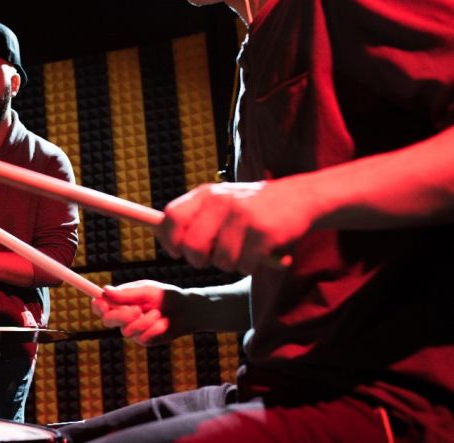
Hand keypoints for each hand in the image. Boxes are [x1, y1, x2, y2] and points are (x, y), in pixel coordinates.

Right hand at [91, 280, 187, 345]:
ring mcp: (132, 330)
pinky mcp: (143, 340)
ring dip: (144, 321)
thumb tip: (105, 291)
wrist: (186, 311)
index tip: (104, 304)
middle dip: (121, 316)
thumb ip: (127, 293)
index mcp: (120, 301)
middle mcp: (122, 317)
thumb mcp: (147, 290)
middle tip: (137, 310)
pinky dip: (154, 328)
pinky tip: (164, 323)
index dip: (98, 306)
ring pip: (126, 331)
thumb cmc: (165, 296)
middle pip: (107, 321)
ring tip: (158, 313)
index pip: (100, 306)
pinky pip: (142, 338)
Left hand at [156, 180, 312, 273]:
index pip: (171, 217)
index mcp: (206, 194)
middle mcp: (221, 202)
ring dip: (230, 264)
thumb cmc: (251, 207)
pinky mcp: (264, 232)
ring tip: (242, 251)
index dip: (169, 240)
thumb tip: (160, 235)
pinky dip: (250, 266)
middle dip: (199, 261)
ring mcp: (243, 216)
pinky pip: (244, 265)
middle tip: (212, 258)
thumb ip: (193, 217)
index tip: (176, 251)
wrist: (298, 197)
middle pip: (192, 246)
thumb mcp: (219, 202)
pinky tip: (259, 253)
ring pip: (220, 260)